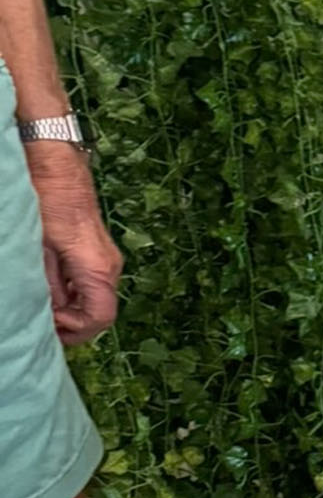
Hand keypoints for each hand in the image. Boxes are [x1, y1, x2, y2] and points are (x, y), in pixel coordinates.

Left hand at [28, 144, 121, 345]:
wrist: (58, 166)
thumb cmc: (47, 199)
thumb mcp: (38, 247)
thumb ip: (46, 285)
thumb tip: (49, 313)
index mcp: (97, 268)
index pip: (100, 318)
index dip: (75, 330)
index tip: (50, 324)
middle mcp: (108, 267)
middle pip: (98, 313)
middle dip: (70, 322)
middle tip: (41, 320)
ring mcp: (106, 260)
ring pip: (93, 300)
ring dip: (69, 307)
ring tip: (41, 301)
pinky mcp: (98, 253)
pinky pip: (89, 285)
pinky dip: (71, 293)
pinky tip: (48, 285)